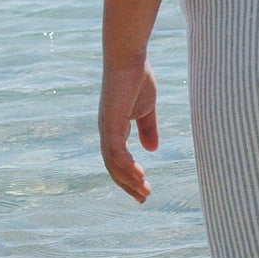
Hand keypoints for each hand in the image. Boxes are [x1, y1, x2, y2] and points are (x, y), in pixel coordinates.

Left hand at [98, 59, 158, 201]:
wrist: (129, 58)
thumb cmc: (138, 78)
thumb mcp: (147, 110)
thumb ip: (148, 129)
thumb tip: (152, 149)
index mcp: (114, 129)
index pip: (118, 160)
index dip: (129, 176)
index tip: (144, 189)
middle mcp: (106, 131)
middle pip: (113, 167)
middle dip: (128, 185)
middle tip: (143, 199)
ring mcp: (107, 128)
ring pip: (114, 163)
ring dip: (129, 180)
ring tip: (144, 192)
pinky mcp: (111, 122)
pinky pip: (117, 151)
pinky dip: (127, 165)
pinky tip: (140, 175)